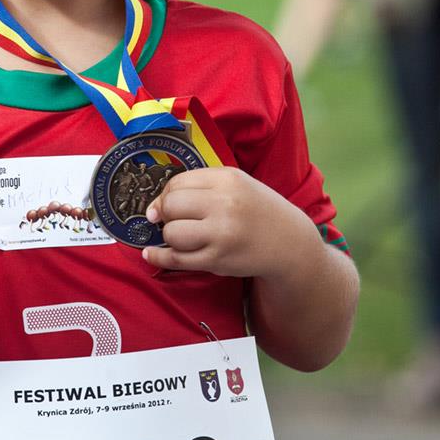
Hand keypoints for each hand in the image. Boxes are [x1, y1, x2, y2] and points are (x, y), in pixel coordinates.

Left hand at [142, 166, 295, 276]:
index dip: (166, 194)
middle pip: (171, 205)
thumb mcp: (236, 184)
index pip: (177, 182)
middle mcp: (225, 205)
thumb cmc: (256, 210)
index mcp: (228, 180)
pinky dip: (158, 257)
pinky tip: (151, 254)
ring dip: (169, 235)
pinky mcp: (217, 260)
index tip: (168, 203)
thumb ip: (198, 187)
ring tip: (181, 235)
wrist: (288, 241)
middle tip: (174, 219)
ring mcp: (221, 234)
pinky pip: (176, 259)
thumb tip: (154, 206)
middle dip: (165, 213)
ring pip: (171, 233)